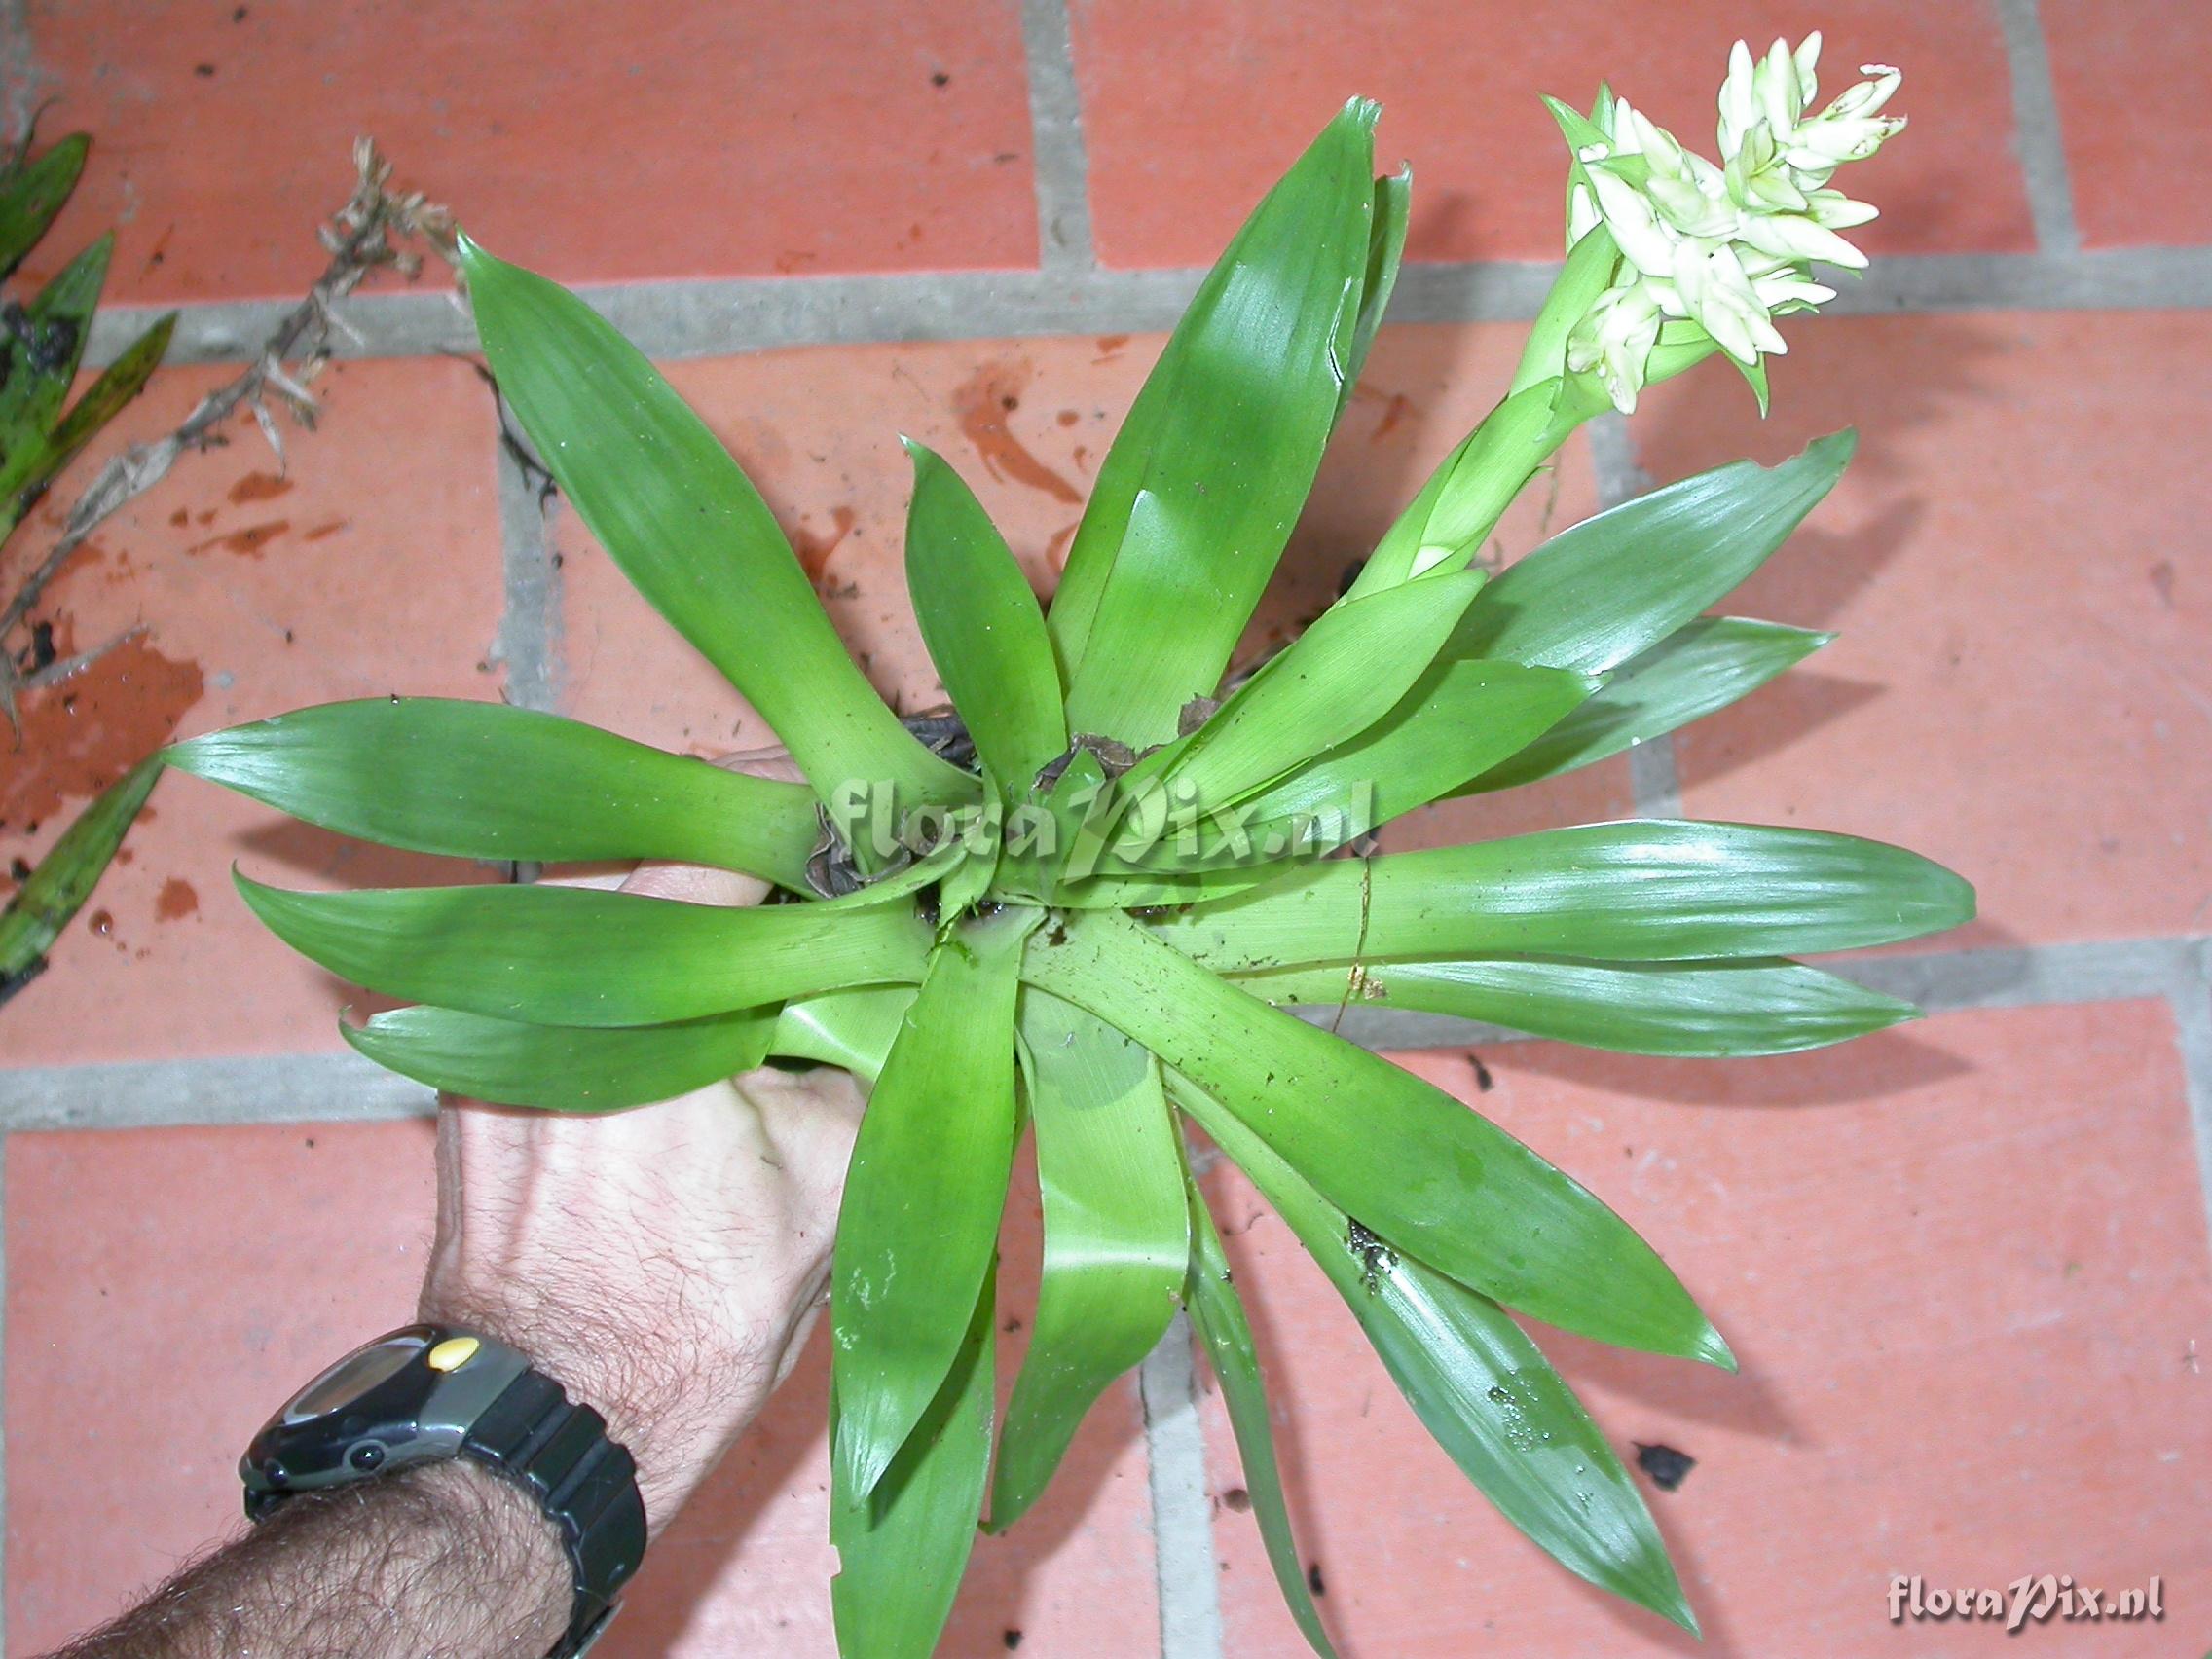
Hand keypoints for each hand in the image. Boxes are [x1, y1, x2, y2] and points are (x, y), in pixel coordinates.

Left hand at [417, 750, 862, 1531]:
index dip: (810, 824)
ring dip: (696, 938)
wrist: (555, 1425)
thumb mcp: (834, 1171)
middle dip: (754, 877)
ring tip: (783, 963)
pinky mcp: (471, 1078)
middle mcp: (530, 983)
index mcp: (622, 985)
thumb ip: (880, 1045)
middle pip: (660, 875)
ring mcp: (486, 1028)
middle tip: (842, 895)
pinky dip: (640, 996)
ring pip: (614, 935)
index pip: (722, 835)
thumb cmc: (692, 1308)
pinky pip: (571, 995)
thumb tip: (924, 973)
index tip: (875, 829)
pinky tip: (706, 1032)